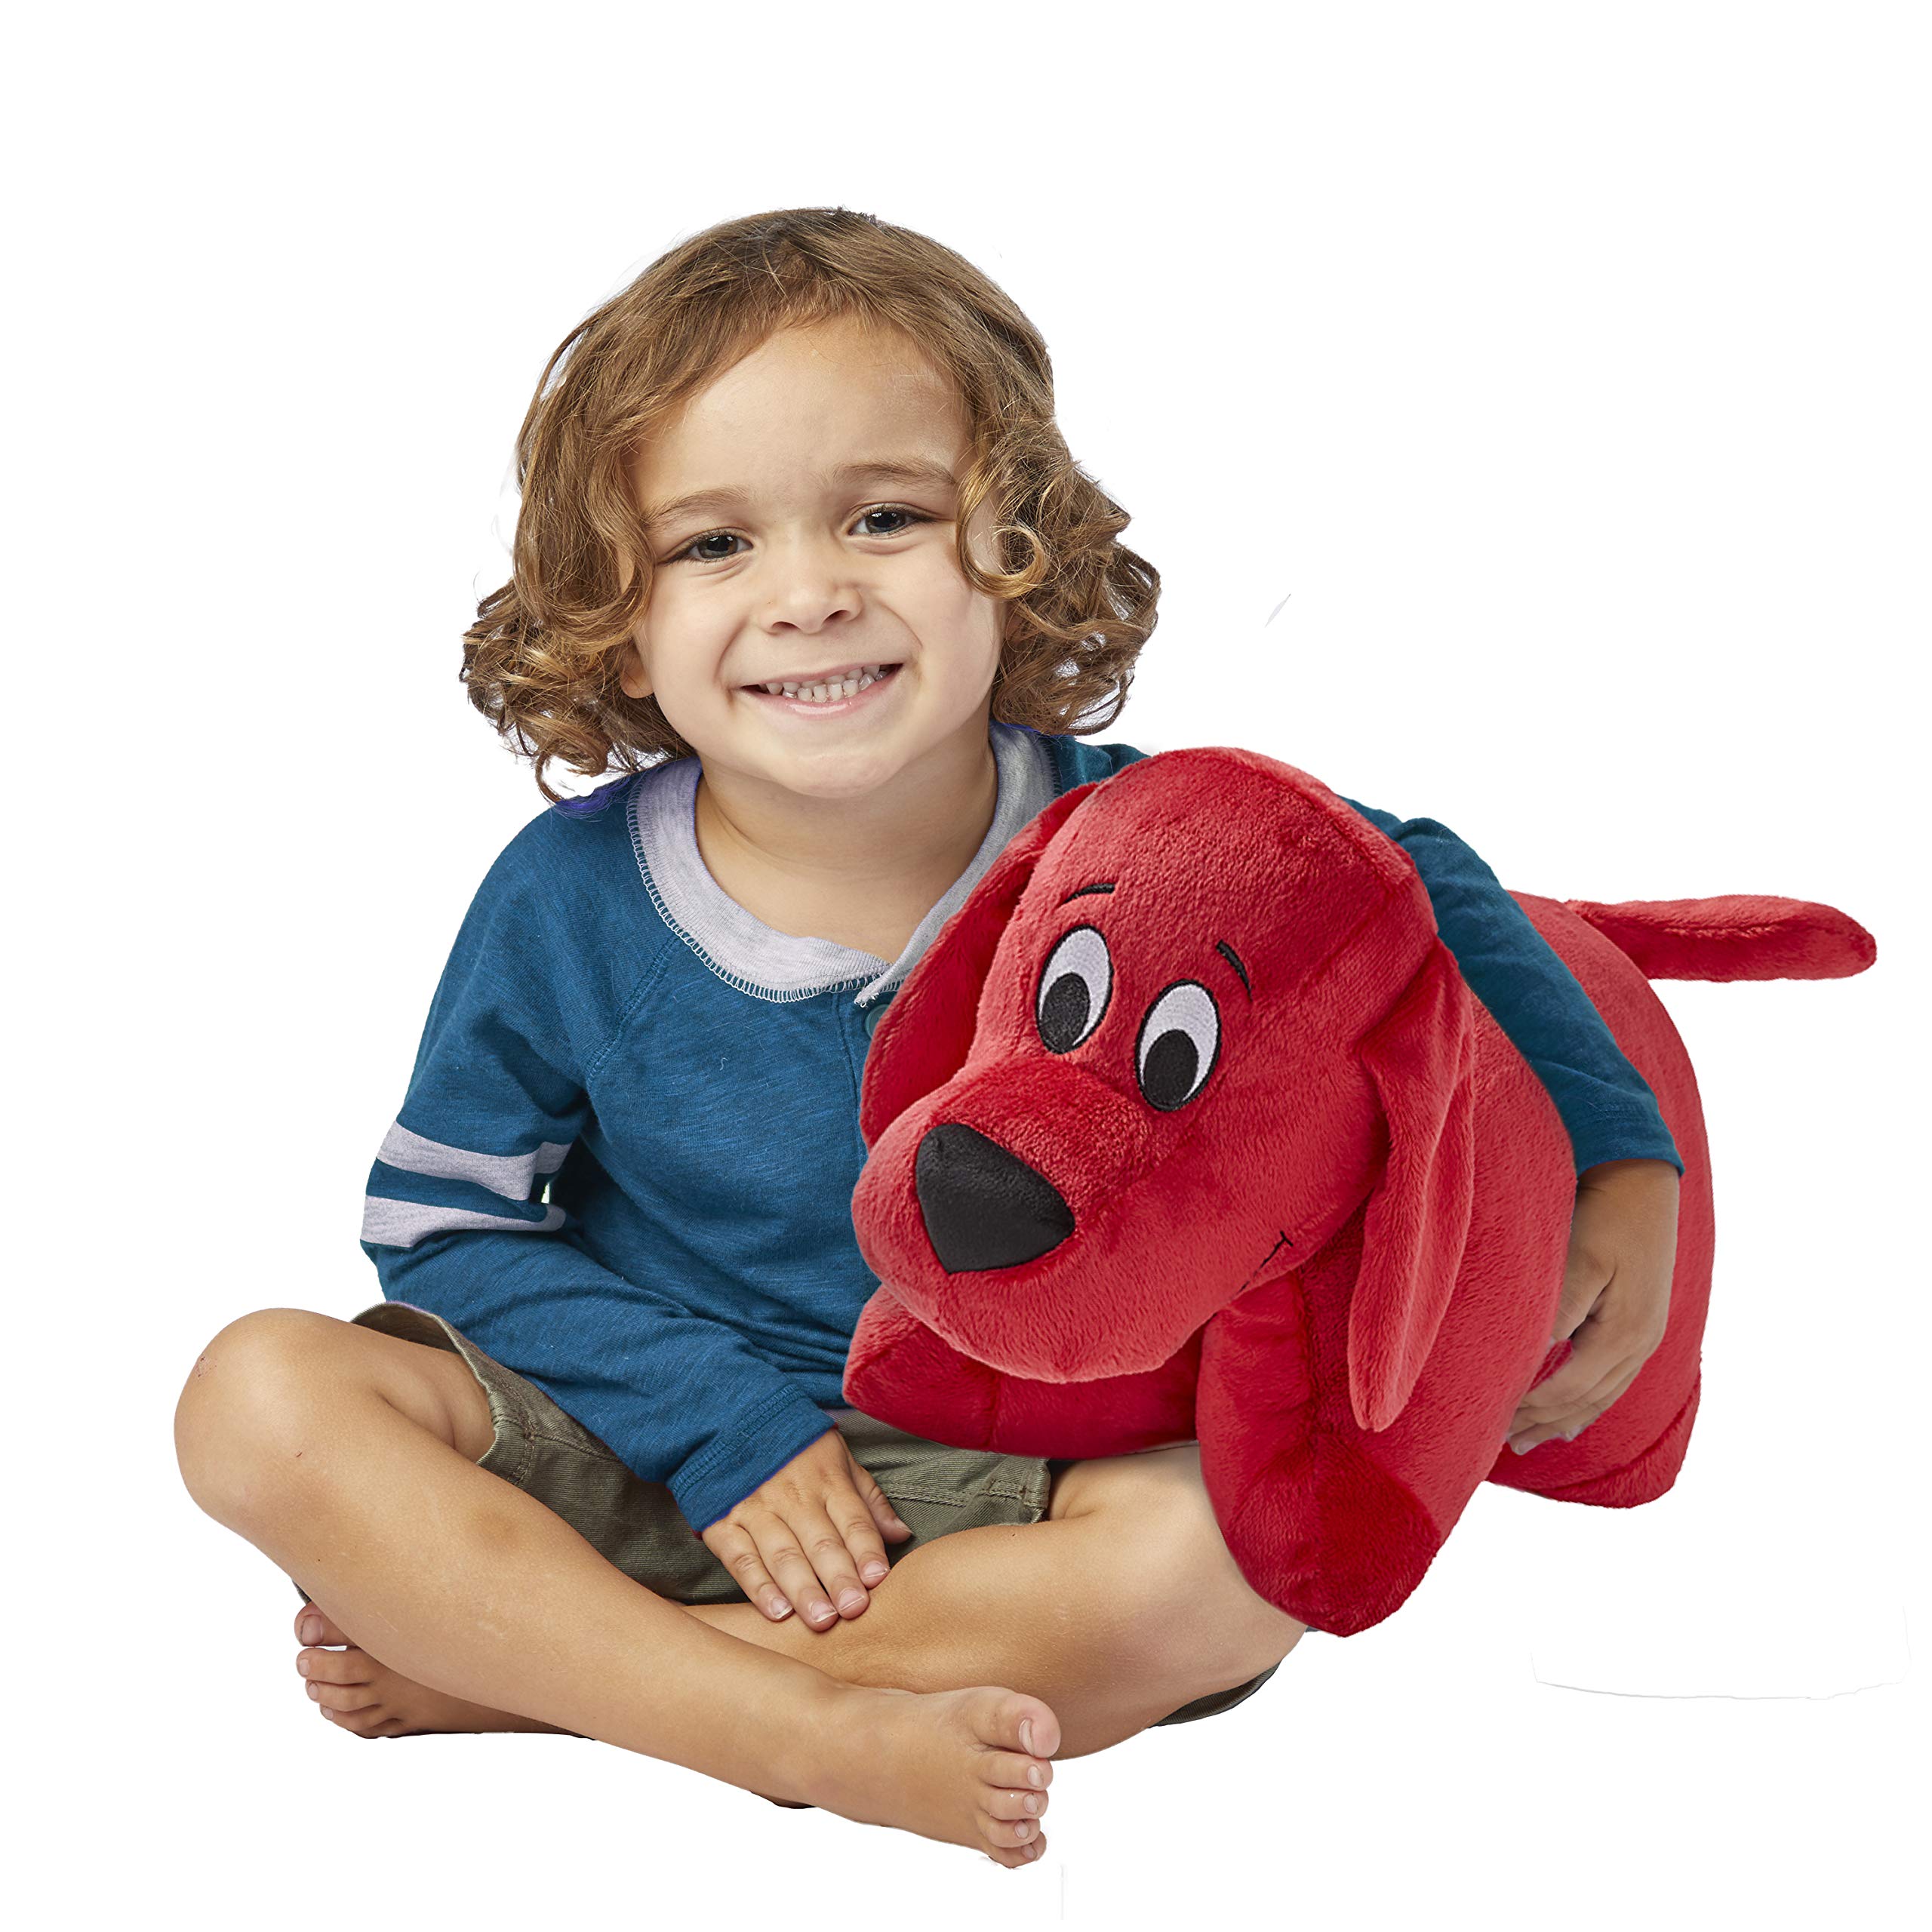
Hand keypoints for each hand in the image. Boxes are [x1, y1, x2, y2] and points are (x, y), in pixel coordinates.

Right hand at [699, 1427, 913, 1629]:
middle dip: (839, 1578)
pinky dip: (758, 1587)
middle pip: (820, 1542)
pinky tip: (777, 1612)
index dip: (866, 1550)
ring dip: (804, 1589)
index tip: (878, 1579)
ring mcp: (756, 1509)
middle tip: (853, 1609)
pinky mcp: (724, 1523)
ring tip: (822, 1620)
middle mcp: (793, 1496)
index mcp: (827, 1480)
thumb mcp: (840, 1461)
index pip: (852, 1520)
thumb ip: (869, 1501)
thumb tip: (901, 1535)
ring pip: (783, 1554)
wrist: (733, 1421)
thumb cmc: (798, 1451)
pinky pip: (742, 1559)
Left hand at [1507, 1158, 1679, 1454]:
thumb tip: (1537, 1356)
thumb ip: (1560, 1311)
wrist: (1642, 1177)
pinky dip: (1589, 1399)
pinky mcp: (1642, 1322)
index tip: (1493, 1422)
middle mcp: (1641, 1343)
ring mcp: (1646, 1334)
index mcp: (1626, 1334)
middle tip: (1505, 1444)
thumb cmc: (1604, 1213)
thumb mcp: (1579, 1259)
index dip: (1532, 1409)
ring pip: (1603, 1394)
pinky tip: (1574, 1413)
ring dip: (1567, 1419)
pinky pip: (1613, 1376)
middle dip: (1546, 1423)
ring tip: (1532, 1439)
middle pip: (1588, 1400)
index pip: (1570, 1389)